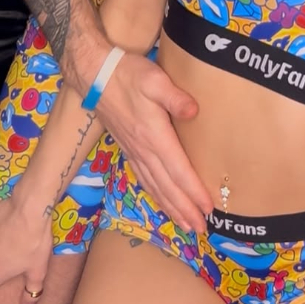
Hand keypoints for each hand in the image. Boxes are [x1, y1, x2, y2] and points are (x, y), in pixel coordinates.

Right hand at [94, 51, 212, 229]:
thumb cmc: (128, 74)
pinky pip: (144, 179)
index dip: (193, 191)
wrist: (95, 75)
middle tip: (202, 229)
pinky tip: (162, 202)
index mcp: (153, 135)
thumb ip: (175, 97)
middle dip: (185, 209)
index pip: (177, 170)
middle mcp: (143, 149)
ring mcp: (134, 151)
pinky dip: (155, 195)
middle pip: (167, 186)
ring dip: (171, 207)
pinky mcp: (128, 148)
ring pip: (155, 187)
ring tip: (187, 225)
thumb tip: (194, 111)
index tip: (208, 208)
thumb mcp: (155, 79)